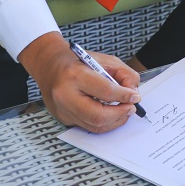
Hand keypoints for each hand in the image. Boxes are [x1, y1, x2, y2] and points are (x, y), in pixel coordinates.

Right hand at [18, 32, 140, 131]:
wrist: (49, 65)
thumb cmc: (76, 61)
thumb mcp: (103, 59)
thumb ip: (122, 73)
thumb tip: (133, 93)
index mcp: (75, 74)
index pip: (105, 91)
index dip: (124, 96)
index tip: (135, 97)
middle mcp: (66, 95)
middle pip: (98, 115)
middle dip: (120, 114)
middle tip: (131, 108)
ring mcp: (63, 110)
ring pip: (94, 126)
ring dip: (115, 121)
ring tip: (124, 111)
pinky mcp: (63, 119)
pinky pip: (88, 127)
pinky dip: (104, 123)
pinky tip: (112, 114)